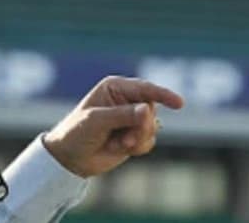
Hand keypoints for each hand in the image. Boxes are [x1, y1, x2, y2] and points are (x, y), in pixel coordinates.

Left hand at [42, 76, 183, 177]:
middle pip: (151, 109)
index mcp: (116, 88)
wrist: (69, 159)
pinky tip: (119, 148)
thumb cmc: (76, 133)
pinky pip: (149, 140)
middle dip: (142, 126)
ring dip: (138, 138)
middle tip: (126, 139)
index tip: (179, 104)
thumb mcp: (97, 121)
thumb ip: (123, 115)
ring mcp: (131, 119)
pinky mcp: (134, 136)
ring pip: (152, 127)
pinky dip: (138, 147)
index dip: (163, 95)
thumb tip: (147, 111)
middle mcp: (126, 100)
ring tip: (120, 144)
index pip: (145, 88)